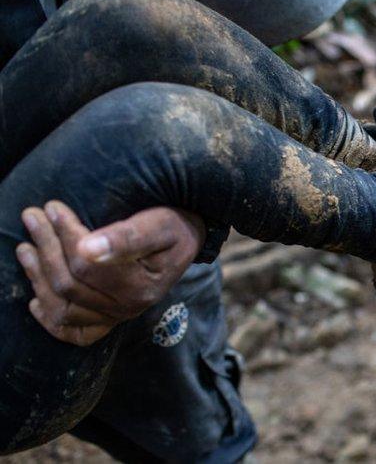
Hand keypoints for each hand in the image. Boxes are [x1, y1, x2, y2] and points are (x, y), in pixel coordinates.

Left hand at [16, 202, 205, 345]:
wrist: (187, 241)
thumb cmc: (174, 228)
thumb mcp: (159, 225)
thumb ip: (127, 237)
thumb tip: (87, 248)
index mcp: (141, 286)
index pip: (86, 265)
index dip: (64, 235)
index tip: (52, 206)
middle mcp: (128, 308)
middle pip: (70, 284)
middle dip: (46, 248)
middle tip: (32, 217)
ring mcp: (117, 318)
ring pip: (63, 307)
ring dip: (38, 278)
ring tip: (26, 248)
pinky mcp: (109, 321)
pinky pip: (73, 332)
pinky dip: (50, 320)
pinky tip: (35, 300)